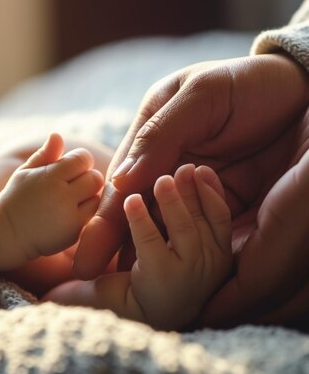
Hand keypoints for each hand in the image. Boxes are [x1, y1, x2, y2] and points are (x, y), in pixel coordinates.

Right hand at [0, 133, 103, 266]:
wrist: (7, 234)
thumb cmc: (17, 198)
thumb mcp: (25, 173)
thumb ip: (44, 154)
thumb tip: (57, 135)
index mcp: (50, 177)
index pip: (83, 159)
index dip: (79, 161)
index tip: (69, 168)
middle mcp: (62, 196)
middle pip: (95, 178)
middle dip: (87, 178)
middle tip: (73, 184)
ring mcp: (69, 217)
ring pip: (97, 197)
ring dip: (89, 196)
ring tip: (71, 199)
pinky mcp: (74, 232)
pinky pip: (92, 216)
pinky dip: (85, 213)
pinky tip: (69, 213)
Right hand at [74, 54, 308, 326]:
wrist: (300, 90)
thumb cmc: (247, 83)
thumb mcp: (201, 97)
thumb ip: (160, 135)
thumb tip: (120, 181)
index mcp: (152, 134)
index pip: (124, 185)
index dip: (104, 223)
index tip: (86, 259)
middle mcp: (167, 164)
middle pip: (138, 212)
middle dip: (118, 248)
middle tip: (95, 285)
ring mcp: (194, 186)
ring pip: (164, 226)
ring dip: (147, 254)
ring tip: (126, 290)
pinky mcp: (223, 203)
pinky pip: (201, 230)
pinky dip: (184, 250)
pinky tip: (172, 274)